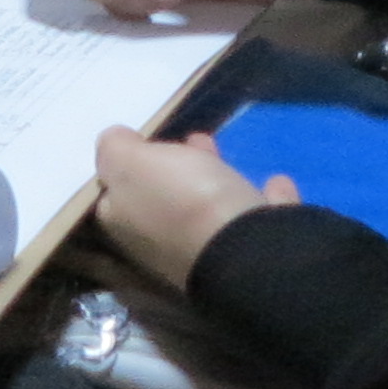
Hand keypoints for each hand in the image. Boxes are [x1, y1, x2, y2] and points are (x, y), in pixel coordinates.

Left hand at [87, 127, 296, 290]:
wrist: (247, 249)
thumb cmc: (182, 201)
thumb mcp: (133, 163)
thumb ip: (115, 149)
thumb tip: (113, 141)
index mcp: (124, 224)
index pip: (112, 193)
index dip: (125, 164)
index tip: (142, 140)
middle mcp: (159, 243)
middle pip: (159, 201)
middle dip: (168, 170)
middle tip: (179, 140)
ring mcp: (208, 248)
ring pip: (205, 207)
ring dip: (209, 178)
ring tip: (214, 147)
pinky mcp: (255, 248)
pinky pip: (256, 214)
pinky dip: (262, 196)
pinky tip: (275, 181)